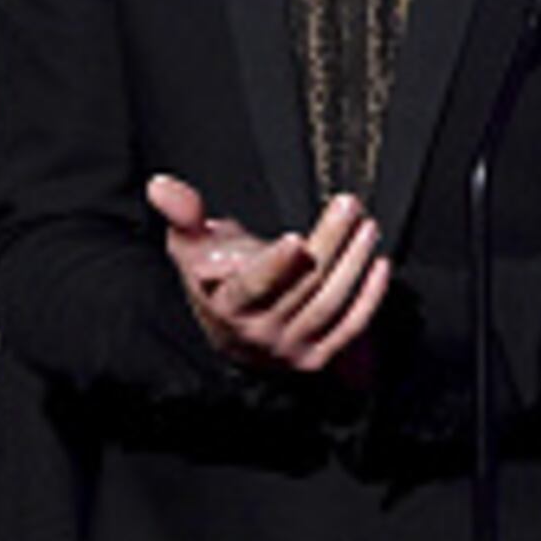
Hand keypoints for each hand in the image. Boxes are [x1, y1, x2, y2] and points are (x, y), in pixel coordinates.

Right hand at [149, 170, 386, 383]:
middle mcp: (258, 334)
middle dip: (330, 242)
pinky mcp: (317, 356)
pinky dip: (369, 298)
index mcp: (226, 307)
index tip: (296, 241)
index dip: (274, 267)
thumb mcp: (192, 246)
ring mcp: (290, 348)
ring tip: (368, 226)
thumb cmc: (215, 277)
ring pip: (329, 304)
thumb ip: (182, 214)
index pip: (253, 288)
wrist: (235, 332)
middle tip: (349, 204)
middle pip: (301, 286)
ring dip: (354, 264)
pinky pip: (349, 328)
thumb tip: (161, 184)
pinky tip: (380, 264)